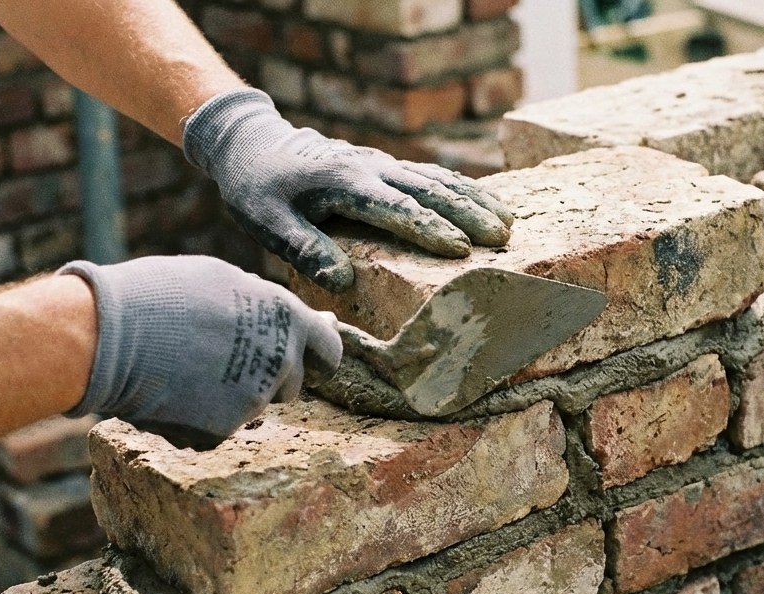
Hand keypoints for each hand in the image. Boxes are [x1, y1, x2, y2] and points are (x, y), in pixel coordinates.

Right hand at [59, 256, 340, 448]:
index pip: (329, 349)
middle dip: (268, 377)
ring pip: (252, 406)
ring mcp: (252, 401)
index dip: (314, 354)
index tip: (298, 356)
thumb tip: (324, 321)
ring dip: (231, 396)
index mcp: (286, 318)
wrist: (107, 336)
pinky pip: (217, 428)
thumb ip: (273, 307)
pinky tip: (168, 393)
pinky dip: (197, 417)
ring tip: (185, 369)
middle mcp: (279, 362)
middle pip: (292, 384)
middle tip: (220, 357)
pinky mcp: (221, 432)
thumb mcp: (224, 281)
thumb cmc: (160, 295)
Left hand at [182, 88, 513, 291]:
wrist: (254, 143)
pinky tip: (487, 202)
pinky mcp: (386, 165)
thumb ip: (304, 249)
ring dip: (474, 200)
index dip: (428, 229)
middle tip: (501, 239)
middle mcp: (370, 169)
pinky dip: (462, 187)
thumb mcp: (267, 223)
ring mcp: (381, 164)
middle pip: (428, 190)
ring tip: (508, 224)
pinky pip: (430, 174)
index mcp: (344, 184)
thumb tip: (341, 280)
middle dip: (467, 214)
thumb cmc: (259, 190)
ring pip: (436, 179)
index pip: (395, 209)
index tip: (459, 250)